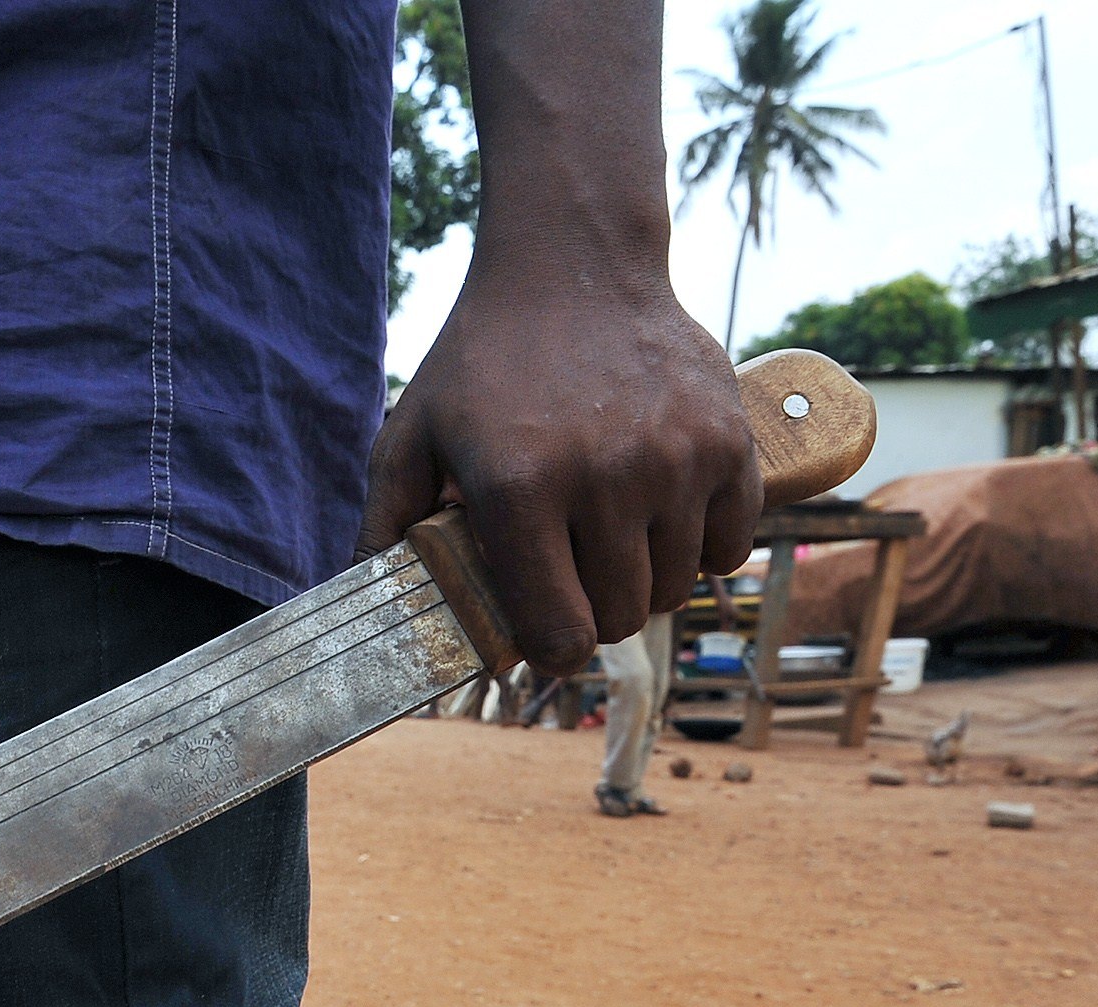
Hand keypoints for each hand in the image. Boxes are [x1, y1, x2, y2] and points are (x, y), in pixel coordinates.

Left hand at [363, 276, 760, 672]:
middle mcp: (605, 480)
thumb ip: (384, 525)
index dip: (549, 650)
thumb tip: (367, 603)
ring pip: (674, 589)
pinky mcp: (729, 443)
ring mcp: (676, 460)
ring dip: (644, 583)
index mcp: (519, 490)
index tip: (542, 637)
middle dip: (592, 615)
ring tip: (611, 543)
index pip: (558, 632)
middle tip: (571, 580)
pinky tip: (663, 521)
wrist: (572, 264)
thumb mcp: (410, 436)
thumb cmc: (483, 361)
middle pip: (619, 618)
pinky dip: (700, 549)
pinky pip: (730, 547)